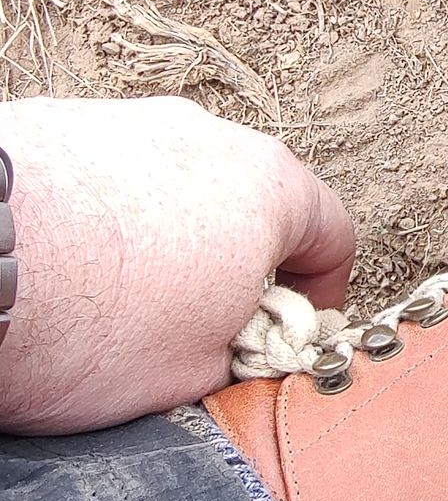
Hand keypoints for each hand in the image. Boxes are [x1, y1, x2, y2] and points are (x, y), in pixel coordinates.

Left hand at [0, 96, 355, 433]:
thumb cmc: (86, 323)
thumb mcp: (192, 379)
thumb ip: (237, 358)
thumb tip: (232, 354)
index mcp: (267, 189)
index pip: (334, 232)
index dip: (323, 293)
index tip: (295, 329)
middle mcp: (207, 137)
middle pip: (251, 205)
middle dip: (237, 267)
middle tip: (206, 328)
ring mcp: (129, 121)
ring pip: (175, 189)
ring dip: (168, 243)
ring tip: (119, 306)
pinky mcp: (59, 123)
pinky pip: (107, 178)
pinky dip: (103, 222)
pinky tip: (67, 274)